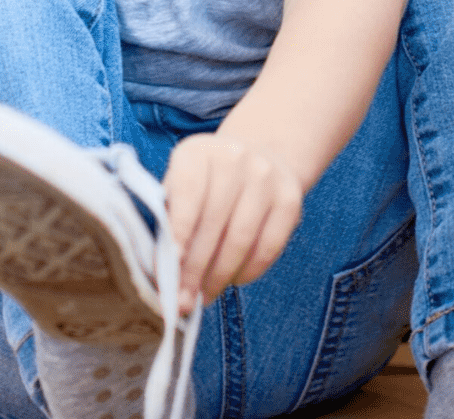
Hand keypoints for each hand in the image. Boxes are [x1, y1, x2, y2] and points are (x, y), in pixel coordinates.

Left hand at [164, 133, 303, 312]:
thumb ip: (168, 219)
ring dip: (220, 275)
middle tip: (182, 300)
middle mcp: (235, 157)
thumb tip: (163, 272)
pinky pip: (269, 246)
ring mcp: (267, 176)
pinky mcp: (291, 199)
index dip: (177, 233)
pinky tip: (233, 281)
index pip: (186, 194)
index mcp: (198, 152)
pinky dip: (249, 270)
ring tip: (205, 296)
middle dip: (194, 268)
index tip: (167, 269)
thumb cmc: (207, 184)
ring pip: (240, 238)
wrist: (260, 157)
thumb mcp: (180, 185)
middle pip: (213, 221)